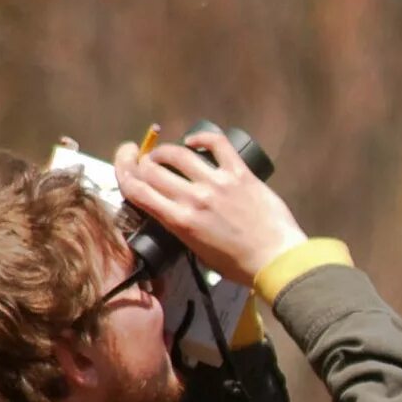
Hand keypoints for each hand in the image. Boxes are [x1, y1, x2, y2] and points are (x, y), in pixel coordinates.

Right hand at [112, 131, 307, 286]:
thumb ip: (178, 226)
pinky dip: (202, 137)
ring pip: (178, 153)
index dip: (123, 169)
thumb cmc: (239, 264)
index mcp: (178, 221)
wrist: (278, 260)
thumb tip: (168, 206)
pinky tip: (195, 141)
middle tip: (143, 157)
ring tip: (167, 154)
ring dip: (166, 150)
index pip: (136, 189)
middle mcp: (193, 198)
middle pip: (151, 169)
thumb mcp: (196, 250)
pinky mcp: (240, 174)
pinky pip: (216, 143)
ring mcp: (217, 183)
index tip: (125, 160)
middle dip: (141, 160)